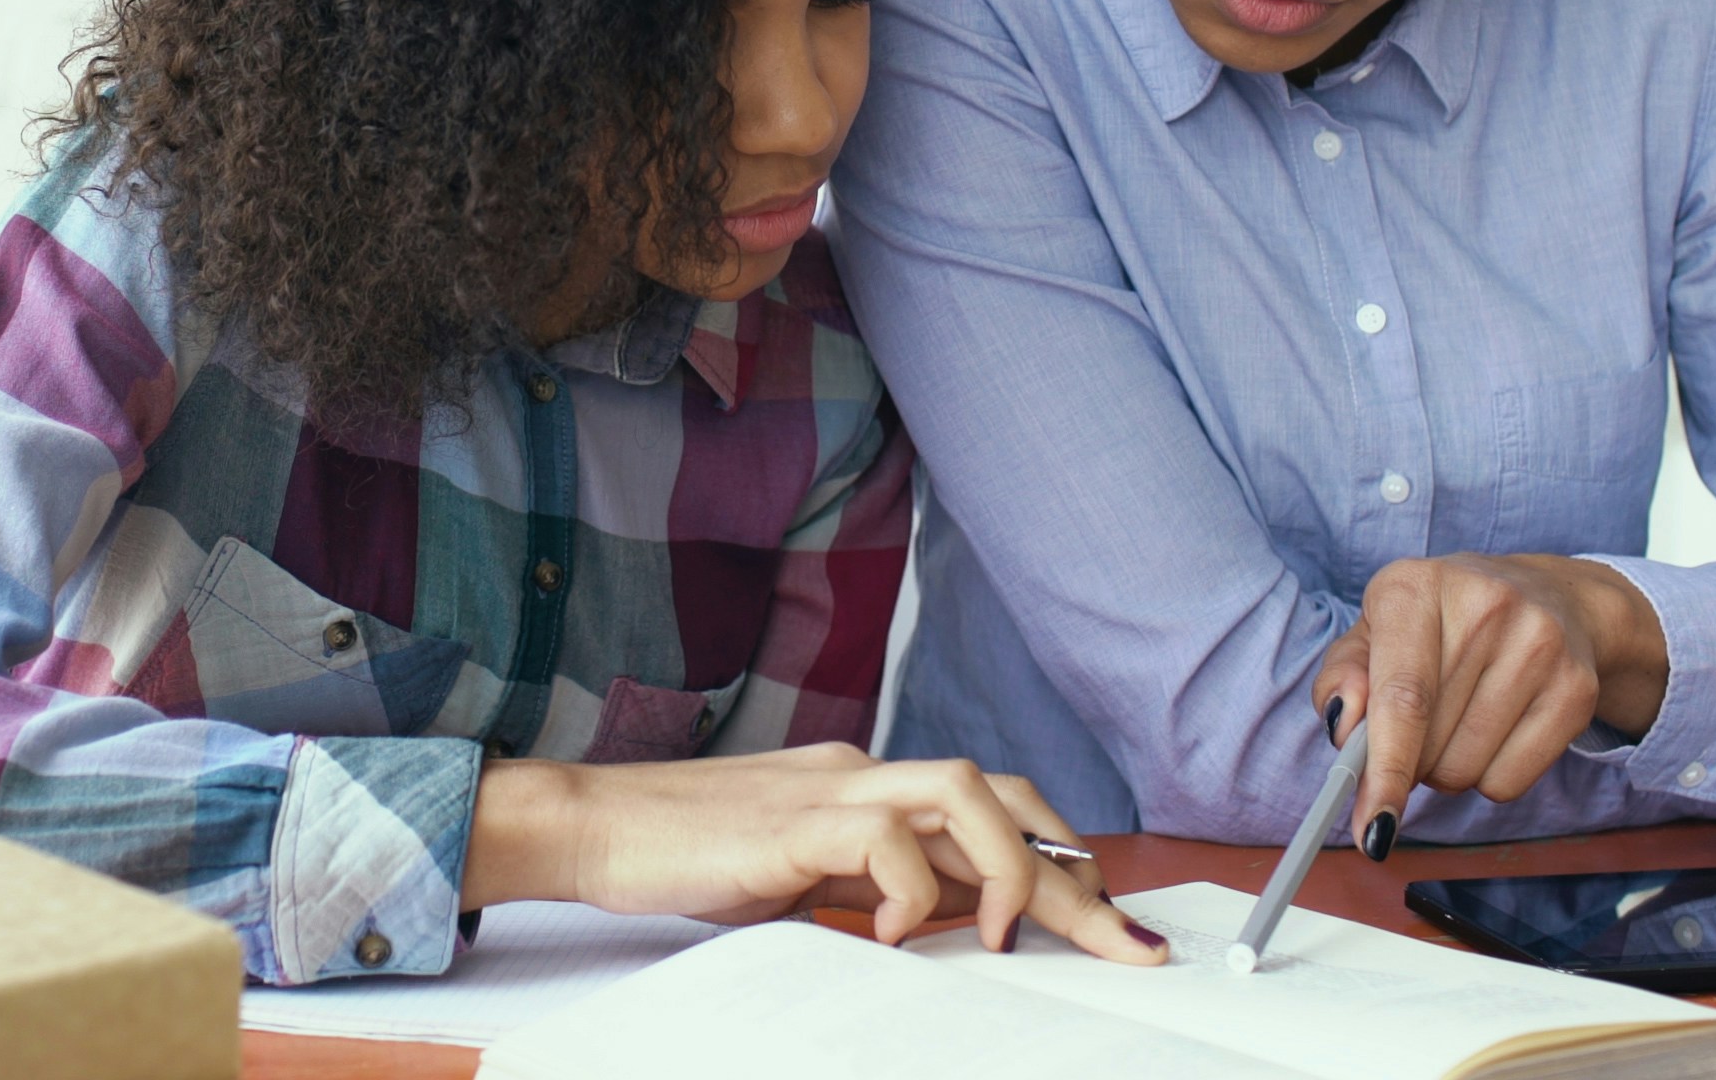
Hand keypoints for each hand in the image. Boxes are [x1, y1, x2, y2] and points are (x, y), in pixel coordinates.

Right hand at [461, 742, 1164, 964]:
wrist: (593, 826)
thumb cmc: (683, 857)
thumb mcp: (799, 878)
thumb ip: (866, 886)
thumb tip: (942, 929)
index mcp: (866, 783)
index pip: (993, 806)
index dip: (1061, 861)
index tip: (1112, 927)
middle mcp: (860, 770)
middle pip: (1003, 796)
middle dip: (1073, 875)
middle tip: (1121, 945)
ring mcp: (829, 787)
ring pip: (963, 792)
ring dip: (1006, 869)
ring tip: (1007, 939)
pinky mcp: (791, 819)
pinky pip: (883, 839)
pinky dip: (909, 893)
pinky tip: (890, 939)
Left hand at [1311, 553, 1667, 853]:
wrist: (1548, 598)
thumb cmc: (1439, 625)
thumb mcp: (1376, 634)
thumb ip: (1343, 679)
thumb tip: (1344, 729)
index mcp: (1414, 587)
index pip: (1402, 698)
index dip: (1384, 769)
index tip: (1372, 825)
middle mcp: (1484, 606)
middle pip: (1431, 745)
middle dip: (1408, 765)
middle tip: (1416, 734)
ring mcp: (1539, 645)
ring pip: (1467, 771)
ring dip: (1447, 771)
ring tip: (1458, 722)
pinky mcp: (1577, 688)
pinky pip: (1510, 783)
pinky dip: (1489, 778)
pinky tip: (1495, 732)